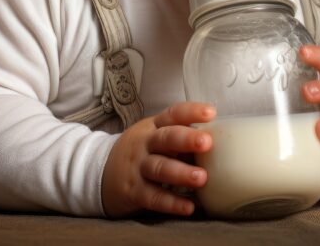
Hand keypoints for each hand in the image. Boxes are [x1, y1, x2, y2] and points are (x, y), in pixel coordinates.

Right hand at [101, 102, 215, 216]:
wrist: (98, 173)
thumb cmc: (139, 153)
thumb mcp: (154, 138)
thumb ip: (181, 139)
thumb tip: (220, 144)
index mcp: (154, 127)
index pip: (173, 114)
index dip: (191, 112)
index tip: (210, 112)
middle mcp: (145, 144)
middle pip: (165, 138)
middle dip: (186, 139)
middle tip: (207, 143)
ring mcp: (138, 167)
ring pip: (159, 168)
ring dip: (181, 173)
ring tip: (202, 178)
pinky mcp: (133, 191)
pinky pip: (153, 197)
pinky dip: (171, 202)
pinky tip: (188, 206)